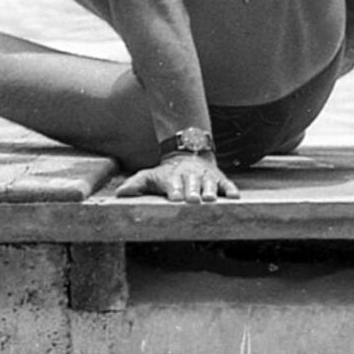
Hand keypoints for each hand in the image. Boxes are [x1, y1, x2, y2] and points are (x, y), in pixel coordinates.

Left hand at [116, 153, 238, 202]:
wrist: (188, 154)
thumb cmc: (167, 173)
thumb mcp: (149, 176)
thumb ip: (135, 184)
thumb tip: (119, 193)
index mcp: (173, 177)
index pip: (173, 183)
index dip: (174, 189)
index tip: (175, 197)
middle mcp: (190, 176)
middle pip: (192, 184)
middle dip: (192, 191)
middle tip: (193, 199)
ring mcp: (206, 177)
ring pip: (209, 184)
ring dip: (210, 190)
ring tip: (211, 198)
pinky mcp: (219, 179)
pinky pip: (227, 184)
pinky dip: (230, 189)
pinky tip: (234, 196)